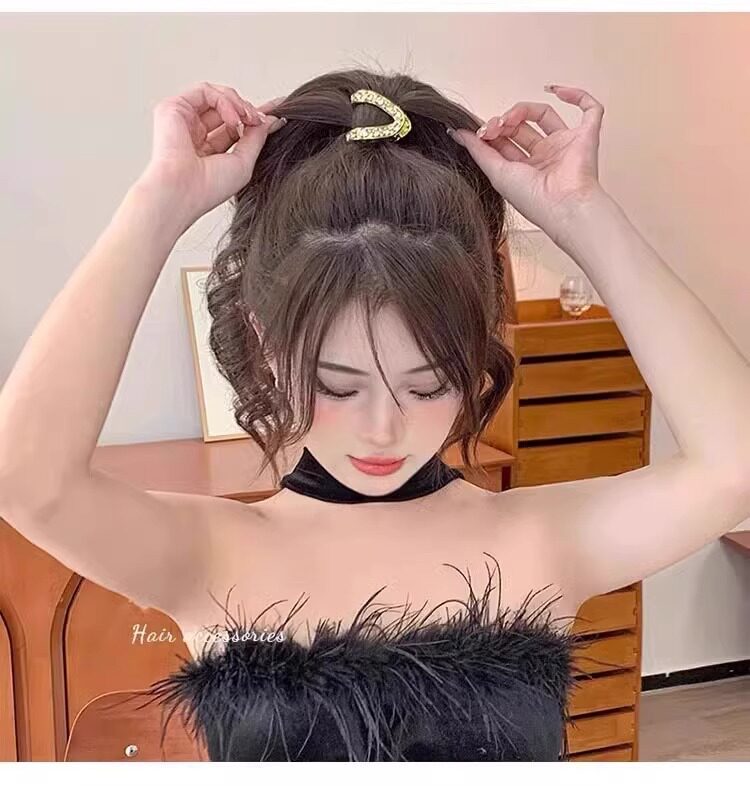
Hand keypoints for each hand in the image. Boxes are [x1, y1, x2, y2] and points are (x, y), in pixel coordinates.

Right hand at [138, 81, 286, 226]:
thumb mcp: (244, 162)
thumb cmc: (208, 187)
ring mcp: (184, 120)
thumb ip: (256, 138)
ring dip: (239, 104)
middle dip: (249, 110)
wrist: (183, 190)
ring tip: (248, 119)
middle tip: (260, 120)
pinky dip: (225, 101)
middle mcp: (195, 133)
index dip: (255, 115)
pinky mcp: (174, 108)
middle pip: (227, 108)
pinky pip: (206, 91)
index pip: (235, 125)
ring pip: (217, 96)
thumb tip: (272, 120)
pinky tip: (233, 119)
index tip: (278, 109)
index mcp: (209, 150)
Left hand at [449, 85, 604, 239]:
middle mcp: (545, 157)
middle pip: (522, 126)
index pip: (505, 142)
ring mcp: (566, 145)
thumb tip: (457, 132)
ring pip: (545, 113)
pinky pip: (590, 109)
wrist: (563, 205)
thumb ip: (478, 151)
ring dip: (524, 109)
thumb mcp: (496, 173)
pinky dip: (577, 95)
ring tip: (510, 118)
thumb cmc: (532, 198)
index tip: (478, 130)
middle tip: (494, 126)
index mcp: (525, 169)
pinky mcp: (587, 136)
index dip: (491, 132)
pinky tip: (556, 90)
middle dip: (504, 121)